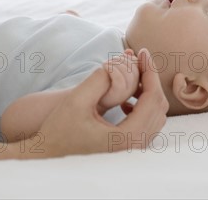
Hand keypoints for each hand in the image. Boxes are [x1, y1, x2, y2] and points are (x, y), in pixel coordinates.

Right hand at [13, 48, 168, 156]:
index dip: (150, 71)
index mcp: (127, 137)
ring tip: (134, 73)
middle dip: (151, 78)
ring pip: (156, 115)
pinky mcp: (128, 150)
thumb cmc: (59, 131)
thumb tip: (117, 64)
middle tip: (140, 58)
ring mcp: (133, 150)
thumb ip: (99, 80)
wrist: (48, 156)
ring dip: (147, 91)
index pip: (152, 97)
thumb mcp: (76, 101)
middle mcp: (135, 147)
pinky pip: (148, 124)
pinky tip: (125, 100)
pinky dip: (143, 105)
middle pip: (158, 106)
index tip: (143, 51)